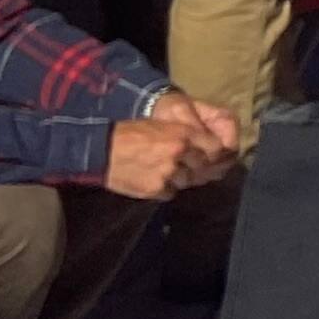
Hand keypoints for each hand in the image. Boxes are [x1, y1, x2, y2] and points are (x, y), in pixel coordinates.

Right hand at [102, 97, 240, 198]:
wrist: (101, 150)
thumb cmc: (130, 134)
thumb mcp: (161, 126)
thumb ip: (185, 136)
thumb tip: (206, 148)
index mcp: (182, 134)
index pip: (216, 149)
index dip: (217, 155)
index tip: (216, 158)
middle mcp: (180, 153)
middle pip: (204, 168)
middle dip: (199, 168)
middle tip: (188, 167)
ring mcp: (168, 173)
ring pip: (187, 182)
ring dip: (180, 179)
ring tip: (165, 171)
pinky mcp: (156, 189)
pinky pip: (171, 192)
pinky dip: (166, 188)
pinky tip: (154, 180)